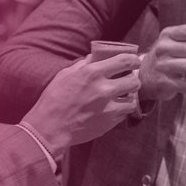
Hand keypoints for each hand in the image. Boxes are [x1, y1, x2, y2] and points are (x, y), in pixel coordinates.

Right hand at [21, 53, 140, 151]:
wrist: (50, 128)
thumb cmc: (54, 100)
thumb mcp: (65, 75)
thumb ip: (83, 65)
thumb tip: (94, 57)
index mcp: (92, 73)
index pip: (124, 61)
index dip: (133, 60)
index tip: (134, 62)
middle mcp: (104, 88)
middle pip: (134, 81)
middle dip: (133, 80)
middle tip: (128, 82)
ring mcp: (108, 107)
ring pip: (132, 100)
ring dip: (128, 98)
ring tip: (121, 98)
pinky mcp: (109, 122)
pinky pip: (123, 114)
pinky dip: (120, 111)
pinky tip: (111, 109)